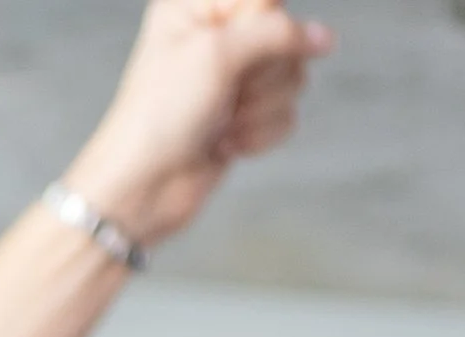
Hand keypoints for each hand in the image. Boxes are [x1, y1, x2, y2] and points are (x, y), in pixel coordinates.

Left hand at [70, 0, 332, 248]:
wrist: (142, 189)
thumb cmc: (159, 117)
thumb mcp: (217, 55)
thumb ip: (277, 34)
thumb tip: (322, 37)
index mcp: (197, 7)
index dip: (264, 26)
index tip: (234, 53)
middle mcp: (217, 37)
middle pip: (286, 37)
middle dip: (261, 74)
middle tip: (225, 94)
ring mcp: (232, 79)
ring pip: (291, 78)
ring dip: (258, 109)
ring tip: (221, 122)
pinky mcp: (244, 117)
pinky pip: (286, 114)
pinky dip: (258, 135)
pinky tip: (224, 144)